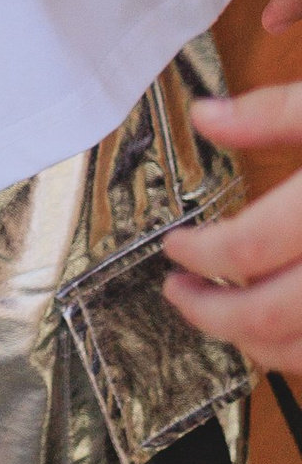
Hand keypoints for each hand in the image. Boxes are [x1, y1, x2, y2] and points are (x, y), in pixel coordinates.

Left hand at [165, 89, 301, 370]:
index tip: (173, 247)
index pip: (247, 248)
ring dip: (255, 345)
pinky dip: (295, 350)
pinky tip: (280, 325)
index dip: (198, 253)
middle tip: (176, 294)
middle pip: (269, 318)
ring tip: (224, 315)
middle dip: (211, 315)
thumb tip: (205, 115)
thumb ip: (272, 113)